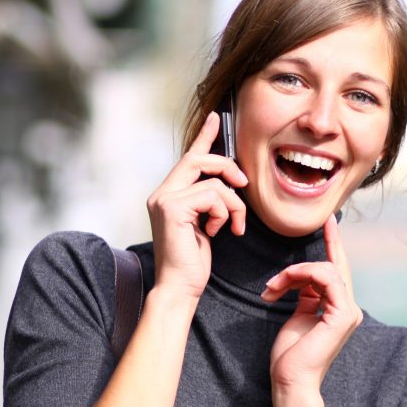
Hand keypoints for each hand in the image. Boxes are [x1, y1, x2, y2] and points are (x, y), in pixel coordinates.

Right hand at [146, 112, 246, 298]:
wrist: (179, 287)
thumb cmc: (192, 262)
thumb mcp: (205, 225)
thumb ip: (208, 202)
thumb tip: (228, 184)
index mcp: (169, 195)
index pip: (188, 158)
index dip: (204, 137)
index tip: (216, 119)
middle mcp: (161, 194)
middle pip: (199, 160)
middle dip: (227, 167)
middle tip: (244, 184)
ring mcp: (164, 200)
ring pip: (213, 182)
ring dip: (233, 205)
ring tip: (232, 227)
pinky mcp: (172, 209)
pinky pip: (213, 196)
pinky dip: (224, 214)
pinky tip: (216, 233)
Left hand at [262, 216, 363, 392]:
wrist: (291, 380)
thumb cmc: (290, 355)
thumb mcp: (298, 316)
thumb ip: (306, 296)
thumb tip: (302, 280)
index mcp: (339, 309)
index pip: (337, 271)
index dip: (334, 246)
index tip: (328, 224)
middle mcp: (349, 309)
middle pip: (336, 266)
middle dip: (325, 246)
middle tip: (315, 233)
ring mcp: (349, 312)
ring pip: (327, 270)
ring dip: (295, 272)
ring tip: (272, 288)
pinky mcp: (343, 315)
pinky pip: (327, 278)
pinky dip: (303, 275)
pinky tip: (283, 284)